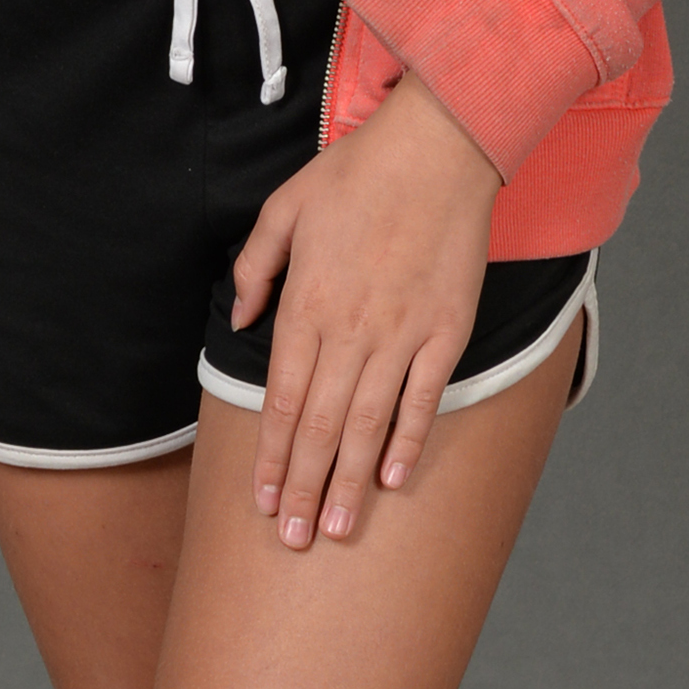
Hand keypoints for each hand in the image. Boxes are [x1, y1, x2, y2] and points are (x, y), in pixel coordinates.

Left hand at [229, 73, 501, 550]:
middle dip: (304, 488)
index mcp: (308, 302)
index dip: (272, 457)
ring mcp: (402, 333)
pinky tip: (394, 481)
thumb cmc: (357, 172)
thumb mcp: (283, 206)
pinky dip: (407, 442)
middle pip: (322, 426)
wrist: (437, 148)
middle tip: (293, 540)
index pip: (283, 400)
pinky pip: (424, 398)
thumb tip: (240, 320)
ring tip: (337, 530)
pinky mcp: (447, 330)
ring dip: (350, 482)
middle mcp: (351, 328)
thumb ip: (255, 266)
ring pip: (369, 424)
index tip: (263, 500)